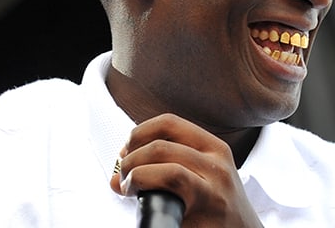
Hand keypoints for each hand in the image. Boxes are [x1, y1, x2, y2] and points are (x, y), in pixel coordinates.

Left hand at [110, 113, 263, 226]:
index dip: (139, 133)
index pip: (169, 123)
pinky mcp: (207, 209)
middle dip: (131, 159)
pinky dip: (146, 187)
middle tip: (124, 177)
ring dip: (135, 175)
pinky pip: (170, 187)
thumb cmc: (216, 211)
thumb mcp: (204, 177)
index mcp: (214, 148)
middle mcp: (217, 162)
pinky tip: (143, 205)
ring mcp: (214, 186)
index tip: (127, 151)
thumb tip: (116, 177)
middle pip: (161, 145)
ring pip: (165, 164)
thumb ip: (166, 167)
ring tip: (129, 188)